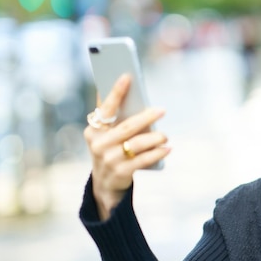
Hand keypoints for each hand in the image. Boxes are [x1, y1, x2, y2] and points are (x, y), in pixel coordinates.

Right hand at [84, 74, 169, 219]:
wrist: (105, 184)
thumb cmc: (110, 150)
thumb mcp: (105, 135)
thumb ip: (113, 116)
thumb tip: (125, 86)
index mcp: (93, 130)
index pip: (105, 108)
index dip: (116, 92)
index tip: (127, 76)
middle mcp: (99, 144)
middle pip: (126, 127)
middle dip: (146, 117)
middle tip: (162, 110)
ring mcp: (109, 160)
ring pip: (136, 144)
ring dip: (154, 138)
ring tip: (165, 135)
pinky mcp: (121, 172)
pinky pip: (143, 160)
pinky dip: (157, 153)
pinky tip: (167, 149)